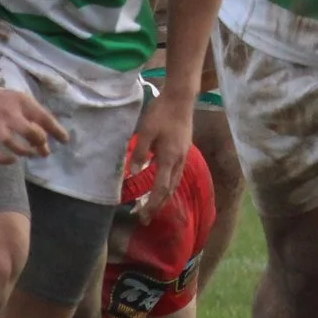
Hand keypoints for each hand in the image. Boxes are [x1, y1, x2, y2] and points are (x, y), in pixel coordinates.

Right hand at [0, 80, 67, 163]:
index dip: (56, 130)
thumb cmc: (6, 102)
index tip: (65, 141)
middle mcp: (9, 113)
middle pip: (27, 129)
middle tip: (43, 147)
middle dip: (38, 141)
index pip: (43, 117)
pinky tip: (12, 160)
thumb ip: (37, 120)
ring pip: (9, 141)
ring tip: (30, 154)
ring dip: (23, 151)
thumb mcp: (24, 103)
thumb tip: (51, 142)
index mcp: (23, 103)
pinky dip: (2, 159)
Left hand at [126, 93, 194, 216]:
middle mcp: (179, 160)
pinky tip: (163, 184)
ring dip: (164, 196)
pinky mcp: (184, 149)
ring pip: (175, 182)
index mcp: (169, 158)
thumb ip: (139, 153)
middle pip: (170, 190)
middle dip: (158, 205)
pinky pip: (177, 174)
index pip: (161, 189)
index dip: (152, 204)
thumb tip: (133, 173)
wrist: (181, 98)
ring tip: (154, 206)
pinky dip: (169, 185)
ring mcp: (184, 155)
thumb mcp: (146, 131)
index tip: (143, 216)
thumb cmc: (161, 113)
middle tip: (146, 218)